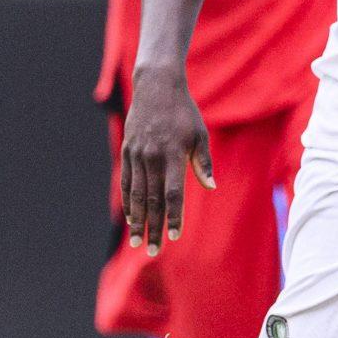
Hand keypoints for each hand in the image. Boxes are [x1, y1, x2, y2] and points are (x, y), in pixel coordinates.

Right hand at [118, 67, 213, 253]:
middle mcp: (152, 157)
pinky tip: (131, 218)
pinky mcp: (127, 151)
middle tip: (153, 250)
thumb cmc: (184, 113)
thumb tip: (210, 186)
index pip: (173, 193)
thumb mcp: (200, 134)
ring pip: (136, 194)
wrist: (156, 88)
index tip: (174, 236)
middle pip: (152, 200)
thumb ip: (203, 162)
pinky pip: (127, 182)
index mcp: (174, 154)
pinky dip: (128, 202)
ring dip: (137, 220)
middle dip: (154, 227)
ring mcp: (137, 155)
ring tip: (137, 241)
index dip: (174, 216)